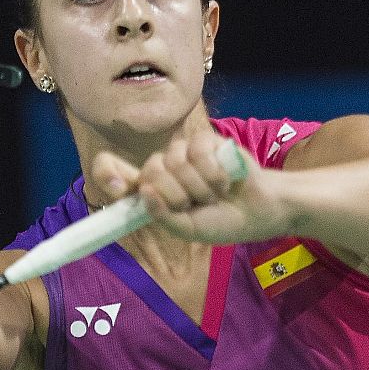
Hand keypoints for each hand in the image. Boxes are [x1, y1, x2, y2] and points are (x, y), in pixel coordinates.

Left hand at [90, 132, 290, 244]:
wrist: (259, 212)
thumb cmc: (221, 222)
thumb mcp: (187, 229)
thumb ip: (163, 216)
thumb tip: (144, 192)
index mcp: (153, 189)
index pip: (116, 172)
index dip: (109, 173)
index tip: (119, 189)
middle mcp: (164, 167)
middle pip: (151, 171)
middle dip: (176, 195)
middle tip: (196, 204)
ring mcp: (183, 152)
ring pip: (174, 161)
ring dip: (199, 187)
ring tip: (215, 194)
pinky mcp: (205, 141)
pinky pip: (196, 151)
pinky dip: (213, 173)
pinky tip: (226, 181)